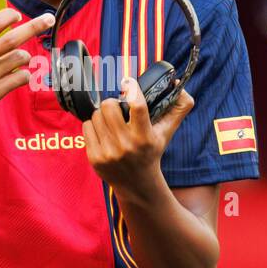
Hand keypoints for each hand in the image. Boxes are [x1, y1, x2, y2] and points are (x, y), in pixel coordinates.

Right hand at [0, 7, 54, 140]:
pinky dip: (25, 74)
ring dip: (25, 55)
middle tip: (49, 19)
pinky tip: (19, 74)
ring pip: (20, 59)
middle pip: (13, 39)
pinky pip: (20, 79)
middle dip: (34, 26)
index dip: (8, 16)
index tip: (16, 15)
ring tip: (21, 56)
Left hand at [83, 76, 193, 191]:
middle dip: (112, 103)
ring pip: (96, 115)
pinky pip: (86, 127)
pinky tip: (103, 133)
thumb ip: (179, 108)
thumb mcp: (167, 132)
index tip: (128, 82)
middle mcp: (126, 145)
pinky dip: (93, 126)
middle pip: (108, 106)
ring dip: (102, 115)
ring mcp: (109, 152)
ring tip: (111, 123)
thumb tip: (178, 83)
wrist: (137, 184)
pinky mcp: (95, 158)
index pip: (137, 106)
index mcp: (145, 136)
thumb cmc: (151, 152)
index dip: (131, 90)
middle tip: (117, 109)